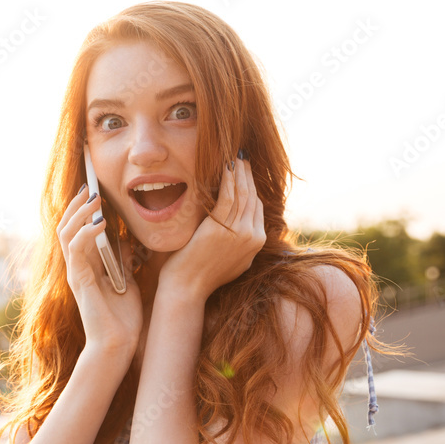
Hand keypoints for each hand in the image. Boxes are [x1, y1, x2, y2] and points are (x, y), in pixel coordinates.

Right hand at [57, 186, 142, 360]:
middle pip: (66, 227)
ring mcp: (75, 272)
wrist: (119, 344)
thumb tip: (127, 240)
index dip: (81, 209)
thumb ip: (122, 261)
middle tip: (90, 187)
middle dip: (77, 205)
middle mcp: (77, 266)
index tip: (93, 191)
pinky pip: (76, 249)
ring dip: (79, 213)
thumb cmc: (123, 317)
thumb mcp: (126, 280)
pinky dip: (87, 232)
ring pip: (66, 233)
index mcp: (86, 265)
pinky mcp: (79, 280)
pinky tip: (101, 222)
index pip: (76, 230)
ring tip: (95, 199)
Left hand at [159, 156, 265, 300]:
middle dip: (248, 175)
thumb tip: (238, 224)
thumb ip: (238, 241)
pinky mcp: (222, 228)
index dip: (250, 187)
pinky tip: (225, 165)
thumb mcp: (229, 258)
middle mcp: (253, 237)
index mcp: (256, 243)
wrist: (187, 288)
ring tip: (234, 156)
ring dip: (240, 172)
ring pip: (244, 193)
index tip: (244, 171)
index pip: (257, 207)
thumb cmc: (199, 273)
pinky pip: (230, 196)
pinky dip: (228, 178)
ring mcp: (240, 233)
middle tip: (242, 156)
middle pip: (253, 197)